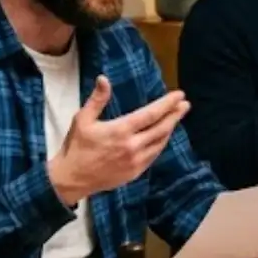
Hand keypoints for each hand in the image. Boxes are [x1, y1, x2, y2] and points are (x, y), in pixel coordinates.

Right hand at [49, 77, 188, 203]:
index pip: (151, 114)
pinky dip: (161, 144)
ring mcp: (135, 161)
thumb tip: (104, 79)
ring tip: (176, 118)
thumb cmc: (76, 146)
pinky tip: (163, 137)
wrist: (72, 178)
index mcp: (120, 130)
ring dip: (170, 129)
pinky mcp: (135, 172)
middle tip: (185, 105)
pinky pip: (154, 156)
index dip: (167, 104)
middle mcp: (132, 146)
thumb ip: (97, 99)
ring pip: (160, 143)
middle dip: (175, 115)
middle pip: (161, 128)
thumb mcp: (82, 119)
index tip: (179, 95)